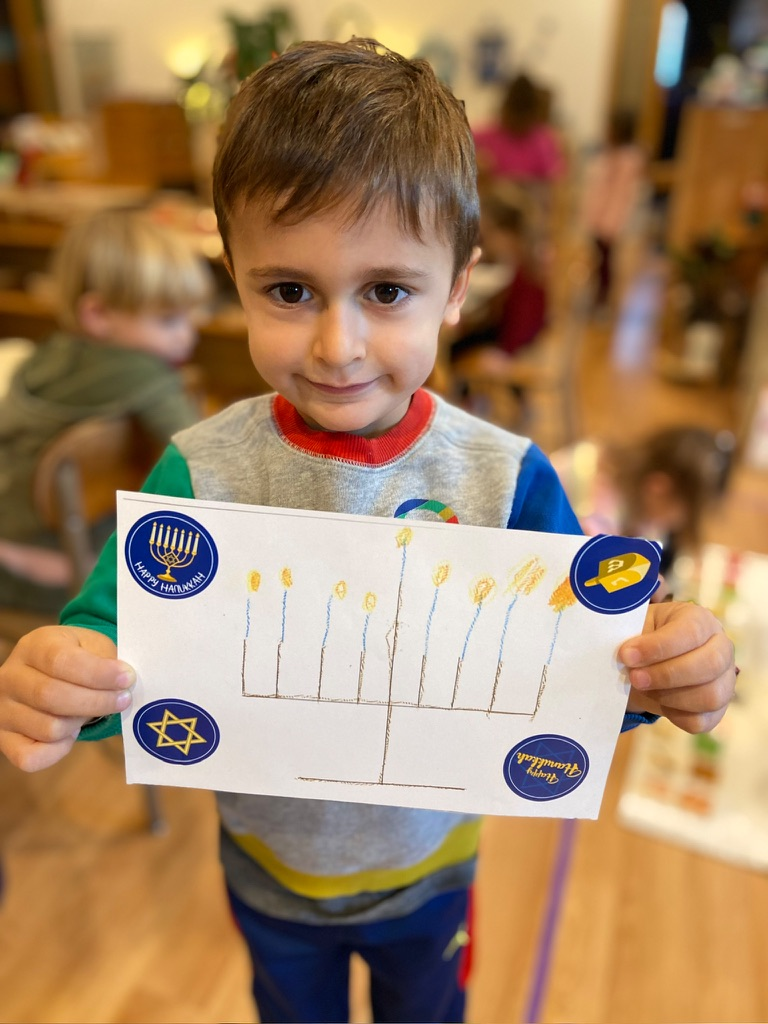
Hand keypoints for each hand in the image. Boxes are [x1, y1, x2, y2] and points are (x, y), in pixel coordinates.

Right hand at [0, 625, 134, 772]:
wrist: (53, 671)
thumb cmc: (79, 658)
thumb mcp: (93, 646)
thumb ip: (106, 660)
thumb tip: (124, 681)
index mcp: (34, 646)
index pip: (60, 661)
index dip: (98, 673)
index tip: (127, 678)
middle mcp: (10, 677)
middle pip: (52, 696)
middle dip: (97, 701)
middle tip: (123, 700)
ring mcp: (3, 710)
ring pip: (48, 728)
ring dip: (80, 723)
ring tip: (92, 711)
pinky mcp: (4, 739)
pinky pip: (30, 758)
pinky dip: (58, 751)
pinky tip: (71, 734)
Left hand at [620, 601, 735, 733]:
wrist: (647, 662)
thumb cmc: (643, 637)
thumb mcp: (637, 626)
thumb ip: (634, 636)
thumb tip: (628, 654)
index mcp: (700, 620)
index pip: (690, 632)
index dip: (658, 647)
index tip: (627, 656)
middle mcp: (721, 647)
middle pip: (709, 665)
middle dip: (666, 675)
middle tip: (634, 678)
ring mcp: (724, 679)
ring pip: (710, 696)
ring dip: (669, 697)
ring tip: (644, 688)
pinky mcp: (717, 708)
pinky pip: (701, 721)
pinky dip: (675, 716)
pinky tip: (658, 700)